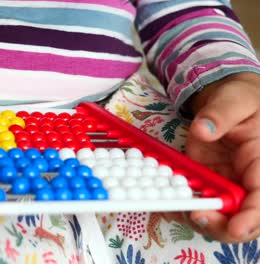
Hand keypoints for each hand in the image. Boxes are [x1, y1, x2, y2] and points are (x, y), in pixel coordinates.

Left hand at [185, 72, 259, 242]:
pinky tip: (169, 205)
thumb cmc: (239, 99)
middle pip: (247, 220)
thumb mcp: (233, 100)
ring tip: (179, 210)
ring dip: (203, 222)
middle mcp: (249, 181)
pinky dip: (186, 209)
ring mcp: (228, 184)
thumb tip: (203, 130)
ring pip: (224, 218)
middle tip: (198, 216)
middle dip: (225, 227)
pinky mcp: (209, 183)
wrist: (227, 101)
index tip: (236, 227)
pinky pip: (201, 204)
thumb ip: (220, 114)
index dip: (252, 216)